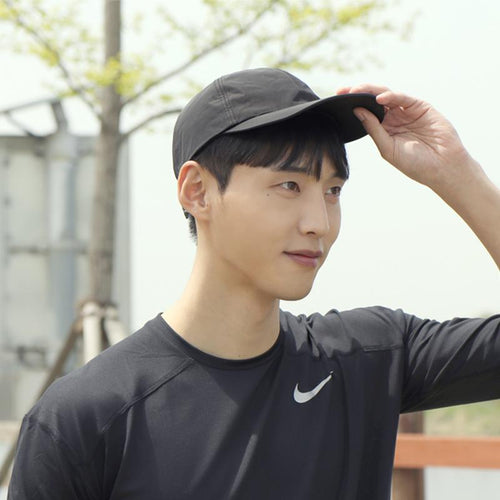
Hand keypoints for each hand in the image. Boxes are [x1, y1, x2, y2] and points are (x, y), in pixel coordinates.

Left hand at [337, 84, 476, 189]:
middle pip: (373, 101)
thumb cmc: (415, 164)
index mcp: (384, 129)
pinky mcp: (420, 107)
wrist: (441, 168)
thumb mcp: (387, 148)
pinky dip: (391, 96)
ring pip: (386, 96)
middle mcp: (394, 118)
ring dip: (371, 92)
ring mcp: (407, 111)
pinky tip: (380, 99)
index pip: (365, 113)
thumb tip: (356, 111)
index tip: (337, 99)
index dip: (353, 105)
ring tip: (357, 91)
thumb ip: (373, 129)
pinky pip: (403, 98)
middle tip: (342, 90)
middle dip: (358, 93)